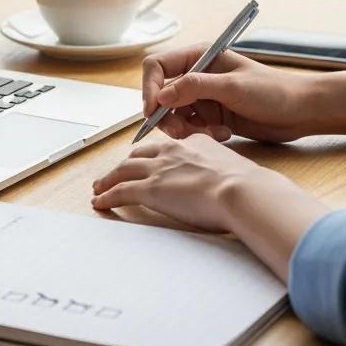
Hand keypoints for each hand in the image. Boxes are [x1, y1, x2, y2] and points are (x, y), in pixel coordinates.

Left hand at [91, 132, 270, 231]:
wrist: (241, 191)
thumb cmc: (245, 185)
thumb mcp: (232, 167)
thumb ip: (223, 170)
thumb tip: (232, 182)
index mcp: (193, 144)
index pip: (165, 147)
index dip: (152, 155)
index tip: (146, 161)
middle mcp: (172, 152)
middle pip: (139, 155)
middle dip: (125, 164)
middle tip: (116, 173)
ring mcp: (159, 169)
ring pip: (124, 170)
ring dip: (109, 179)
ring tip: (100, 188)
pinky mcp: (150, 189)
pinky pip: (121, 191)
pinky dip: (107, 196)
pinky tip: (101, 202)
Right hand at [141, 44, 316, 143]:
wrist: (300, 112)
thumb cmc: (273, 91)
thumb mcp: (232, 87)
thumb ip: (195, 87)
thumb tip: (160, 95)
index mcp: (199, 56)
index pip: (158, 66)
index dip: (150, 88)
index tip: (153, 111)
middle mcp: (197, 74)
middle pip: (161, 94)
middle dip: (167, 115)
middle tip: (180, 133)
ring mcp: (203, 97)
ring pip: (173, 114)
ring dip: (185, 128)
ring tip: (211, 133)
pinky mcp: (210, 116)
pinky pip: (190, 127)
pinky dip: (199, 135)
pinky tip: (223, 134)